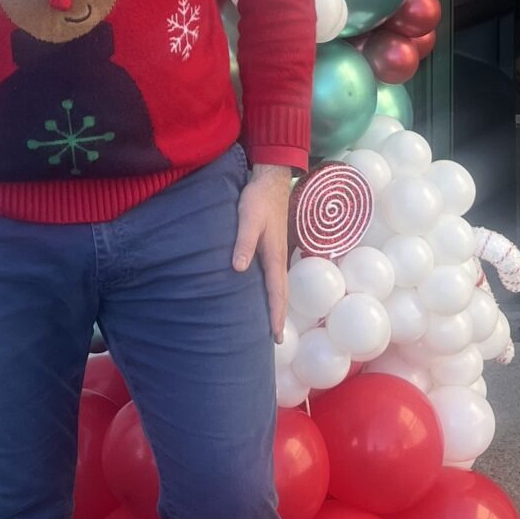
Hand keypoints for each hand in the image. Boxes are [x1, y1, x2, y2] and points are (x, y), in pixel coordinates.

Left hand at [233, 162, 294, 342]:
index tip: (276, 336)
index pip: (276, 292)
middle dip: (279, 316)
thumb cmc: (258, 199)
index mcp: (274, 255)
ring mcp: (276, 252)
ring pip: (278, 285)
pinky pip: (273, 275)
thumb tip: (239, 269)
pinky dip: (273, 290)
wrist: (271, 179)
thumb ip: (243, 243)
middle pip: (281, 294)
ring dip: (277, 305)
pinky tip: (265, 293)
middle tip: (277, 339)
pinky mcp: (271, 246)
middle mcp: (278, 257)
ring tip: (273, 323)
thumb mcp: (248, 219)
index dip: (276, 315)